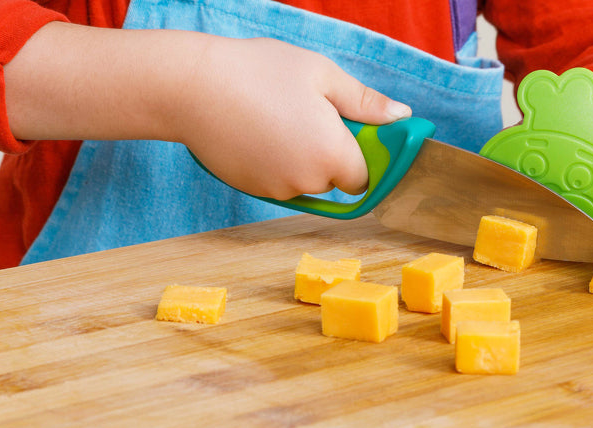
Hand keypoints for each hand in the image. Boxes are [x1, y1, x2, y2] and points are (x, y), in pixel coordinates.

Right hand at [177, 36, 411, 198]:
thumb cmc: (259, 73)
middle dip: (329, 152)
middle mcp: (308, 182)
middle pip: (334, 180)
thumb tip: (401, 117)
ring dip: (301, 157)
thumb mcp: (322, 75)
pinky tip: (259, 129)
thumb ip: (366, 102)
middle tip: (307, 111)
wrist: (190, 87)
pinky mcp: (251, 189)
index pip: (365, 177)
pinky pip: (278, 180)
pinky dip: (275, 161)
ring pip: (304, 180)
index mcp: (333, 156)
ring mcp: (277, 190)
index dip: (360, 155)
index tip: (349, 130)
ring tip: (277, 116)